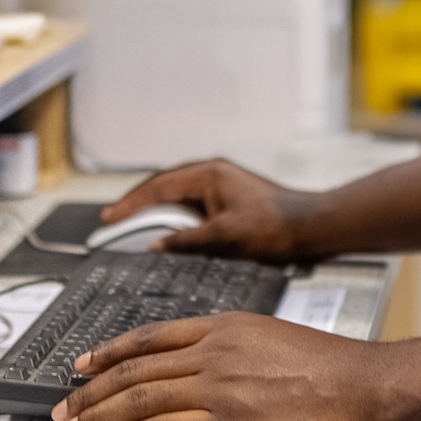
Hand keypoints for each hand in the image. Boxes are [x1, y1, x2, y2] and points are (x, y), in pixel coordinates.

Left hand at [52, 312, 379, 420]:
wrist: (359, 385)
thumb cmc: (326, 364)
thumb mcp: (269, 334)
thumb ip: (229, 344)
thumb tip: (199, 359)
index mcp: (222, 327)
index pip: (148, 337)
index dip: (108, 351)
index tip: (83, 364)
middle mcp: (212, 352)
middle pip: (134, 368)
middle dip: (91, 388)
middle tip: (63, 403)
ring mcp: (217, 387)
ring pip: (140, 397)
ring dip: (99, 412)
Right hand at [105, 158, 316, 262]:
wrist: (312, 227)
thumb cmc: (277, 226)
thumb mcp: (226, 236)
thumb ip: (187, 241)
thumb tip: (155, 246)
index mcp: (208, 175)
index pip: (158, 187)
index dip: (130, 204)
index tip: (108, 218)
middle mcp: (212, 175)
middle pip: (163, 188)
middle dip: (137, 206)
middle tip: (112, 222)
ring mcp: (220, 186)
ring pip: (177, 198)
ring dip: (156, 213)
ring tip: (132, 229)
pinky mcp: (228, 200)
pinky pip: (192, 207)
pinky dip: (175, 220)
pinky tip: (168, 234)